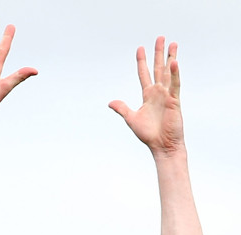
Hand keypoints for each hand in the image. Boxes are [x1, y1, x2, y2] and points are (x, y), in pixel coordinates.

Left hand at [109, 37, 183, 155]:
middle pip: (158, 68)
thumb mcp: (131, 119)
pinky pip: (175, 85)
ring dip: (170, 57)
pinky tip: (174, 62)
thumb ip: (122, 108)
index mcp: (148, 96)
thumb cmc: (149, 135)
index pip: (144, 74)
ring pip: (169, 72)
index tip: (140, 48)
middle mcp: (158, 92)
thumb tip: (110, 102)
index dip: (142, 61)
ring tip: (173, 43)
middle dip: (158, 53)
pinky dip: (175, 74)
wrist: (162, 146)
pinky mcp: (174, 101)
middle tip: (160, 37)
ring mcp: (167, 95)